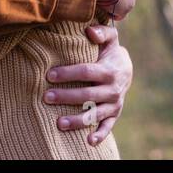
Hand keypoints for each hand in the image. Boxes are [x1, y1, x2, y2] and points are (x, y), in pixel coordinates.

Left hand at [44, 23, 131, 145]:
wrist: (126, 69)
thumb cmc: (109, 52)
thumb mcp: (110, 38)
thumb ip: (102, 32)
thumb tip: (89, 30)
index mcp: (109, 70)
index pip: (86, 72)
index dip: (68, 73)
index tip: (49, 75)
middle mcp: (112, 89)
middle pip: (87, 94)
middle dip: (66, 97)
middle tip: (46, 97)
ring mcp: (114, 104)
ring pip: (95, 114)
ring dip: (78, 120)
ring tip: (59, 123)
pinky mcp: (114, 115)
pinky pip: (107, 126)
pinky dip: (100, 135)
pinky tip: (88, 141)